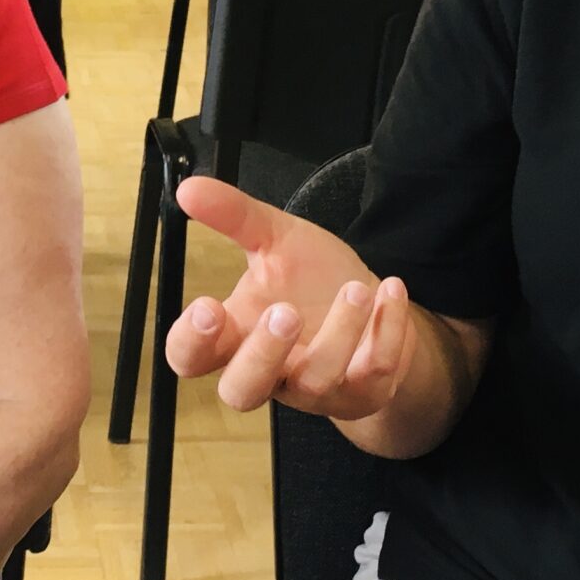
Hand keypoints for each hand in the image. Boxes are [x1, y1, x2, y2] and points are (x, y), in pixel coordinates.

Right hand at [163, 176, 416, 421]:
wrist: (371, 305)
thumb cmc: (311, 280)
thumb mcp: (275, 239)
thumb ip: (233, 216)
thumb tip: (189, 188)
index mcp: (235, 336)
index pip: (190, 358)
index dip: (190, 342)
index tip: (208, 306)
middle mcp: (270, 371)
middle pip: (241, 392)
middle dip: (260, 356)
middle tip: (282, 312)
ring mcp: (317, 387)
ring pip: (315, 382)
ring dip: (337, 333)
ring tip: (355, 289)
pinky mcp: (364, 390)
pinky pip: (373, 373)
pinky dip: (385, 330)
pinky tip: (390, 290)